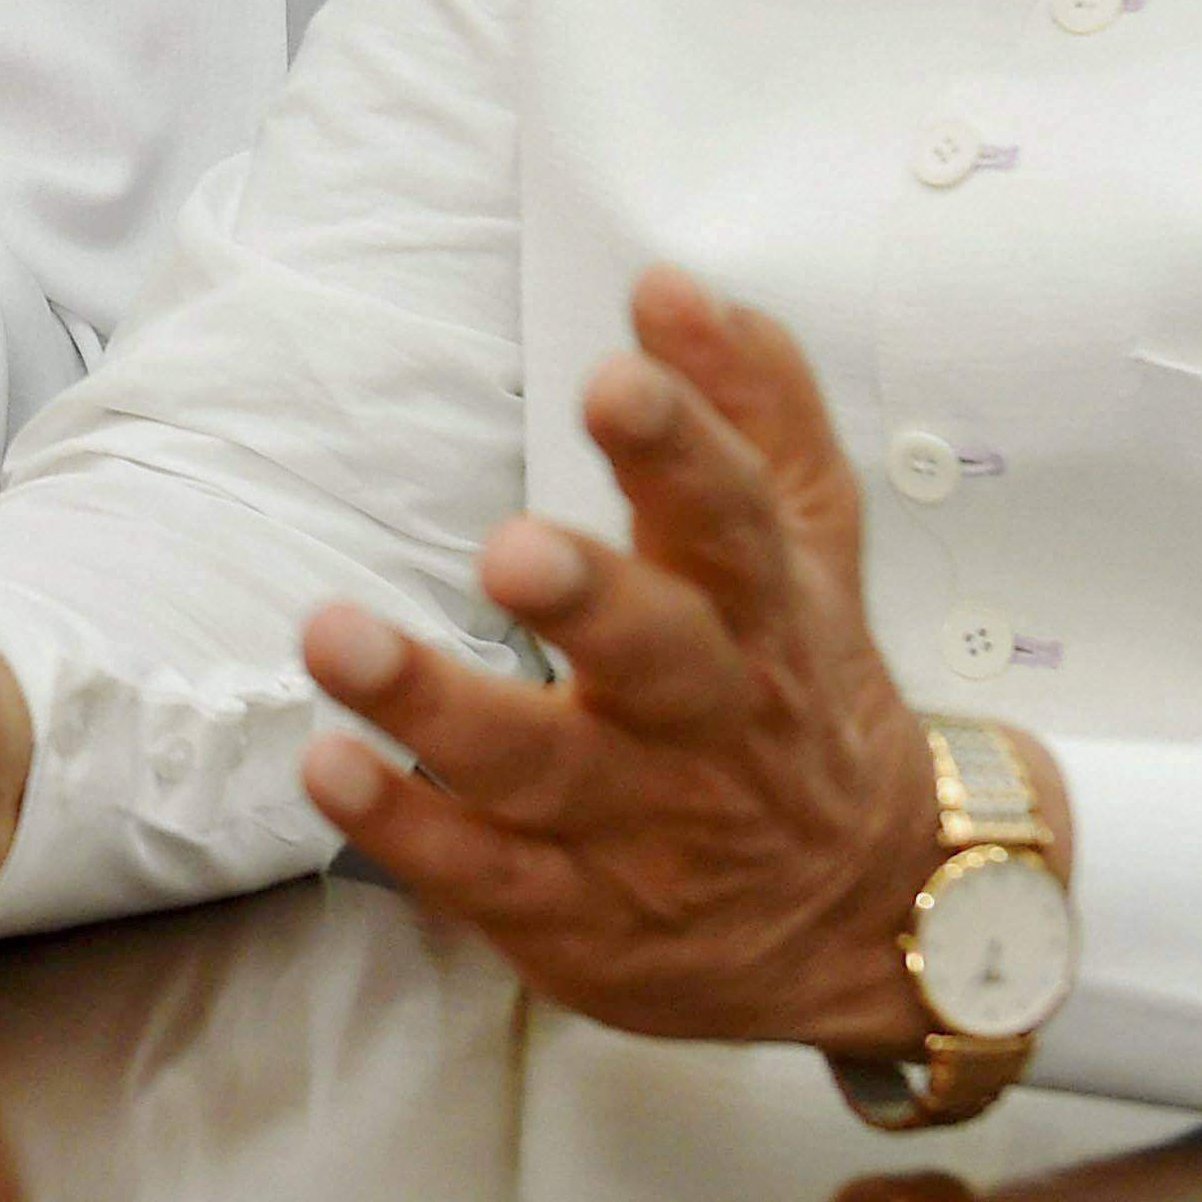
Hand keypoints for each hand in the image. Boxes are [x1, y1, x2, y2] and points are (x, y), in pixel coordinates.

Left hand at [292, 266, 1014, 1055]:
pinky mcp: (576, 919)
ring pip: (538, 769)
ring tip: (331, 634)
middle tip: (507, 548)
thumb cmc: (798, 683)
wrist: (871, 911)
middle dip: (587, 600)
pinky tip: (329, 768)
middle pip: (655, 656)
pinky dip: (406, 829)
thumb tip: (669, 282)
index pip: (732, 519)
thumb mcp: (807, 539)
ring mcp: (640, 827)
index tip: (616, 377)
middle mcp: (706, 720)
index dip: (680, 449)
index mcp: (762, 611)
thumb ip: (749, 403)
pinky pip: (484, 875)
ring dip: (433, 706)